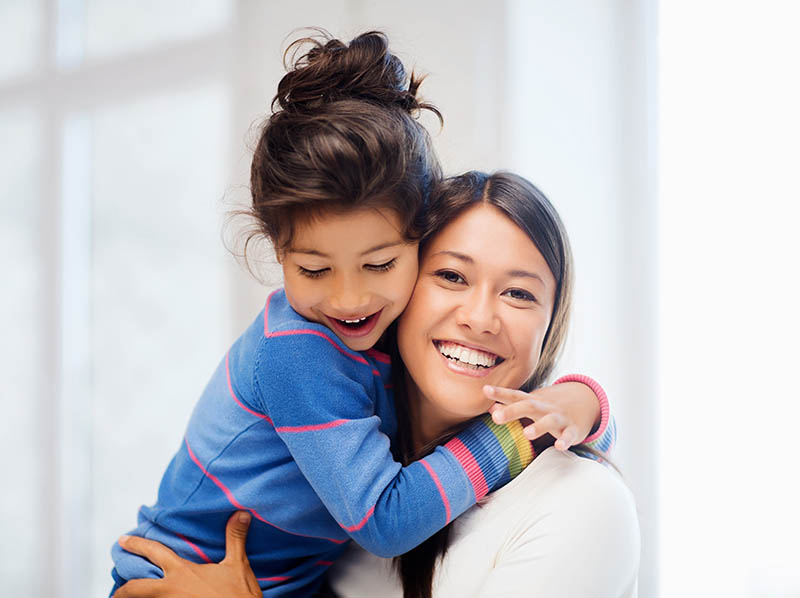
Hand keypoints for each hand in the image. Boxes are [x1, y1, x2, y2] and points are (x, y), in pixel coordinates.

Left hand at [113, 511, 261, 597]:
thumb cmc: (238, 595)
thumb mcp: (238, 564)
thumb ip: (235, 538)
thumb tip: (241, 513)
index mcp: (183, 572)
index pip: (154, 552)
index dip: (137, 545)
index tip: (124, 540)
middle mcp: (170, 591)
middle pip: (136, 589)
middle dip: (123, 589)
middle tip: (117, 589)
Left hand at [485, 382, 599, 450]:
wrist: (585, 402)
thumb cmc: (548, 407)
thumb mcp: (531, 404)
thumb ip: (511, 406)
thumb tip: (490, 408)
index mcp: (533, 401)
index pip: (514, 395)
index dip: (500, 393)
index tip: (485, 389)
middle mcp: (545, 407)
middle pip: (528, 406)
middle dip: (512, 411)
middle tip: (496, 417)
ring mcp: (560, 418)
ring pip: (549, 421)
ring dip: (539, 427)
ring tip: (527, 434)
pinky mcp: (573, 429)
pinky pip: (570, 435)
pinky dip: (565, 440)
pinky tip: (559, 446)